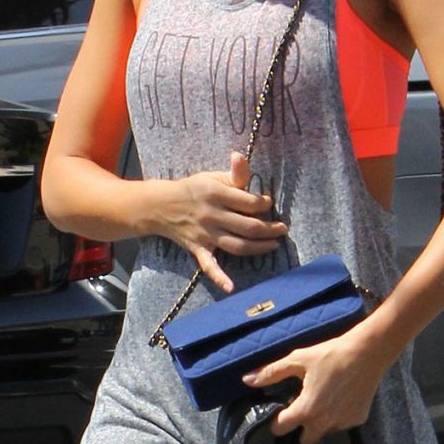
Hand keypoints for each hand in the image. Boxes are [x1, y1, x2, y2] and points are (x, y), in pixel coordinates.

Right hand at [162, 151, 286, 292]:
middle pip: (248, 226)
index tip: (268, 203)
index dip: (264, 204)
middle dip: (270, 229)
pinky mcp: (198, 249)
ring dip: (259, 248)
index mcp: (215, 194)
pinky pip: (209, 266)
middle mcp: (211, 215)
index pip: (249, 202)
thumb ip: (233, 173)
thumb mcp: (212, 177)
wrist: (161, 206)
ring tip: (274, 245)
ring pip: (237, 245)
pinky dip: (219, 278)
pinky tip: (231, 287)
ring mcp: (205, 234)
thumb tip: (241, 156)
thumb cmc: (193, 190)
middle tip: (282, 228)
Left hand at [243, 330, 385, 443]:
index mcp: (306, 410)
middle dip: (300, 431)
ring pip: (324, 433)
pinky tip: (340, 398)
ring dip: (320, 424)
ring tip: (322, 401)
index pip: (281, 429)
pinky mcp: (358, 419)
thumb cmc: (330, 354)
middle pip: (305, 442)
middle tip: (301, 410)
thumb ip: (271, 373)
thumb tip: (246, 380)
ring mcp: (342, 423)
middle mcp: (324, 423)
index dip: (276, 422)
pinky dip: (338, 417)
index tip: (279, 412)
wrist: (368, 352)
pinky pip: (342, 425)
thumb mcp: (297, 359)